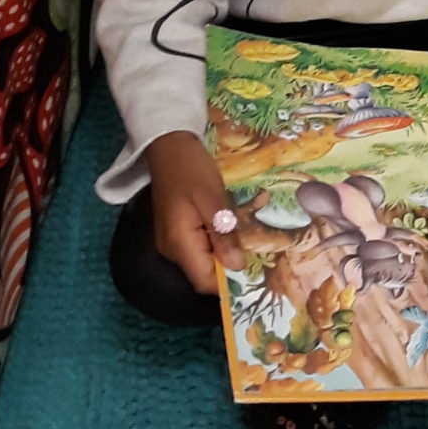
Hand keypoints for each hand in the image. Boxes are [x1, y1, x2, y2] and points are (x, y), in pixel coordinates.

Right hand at [145, 130, 243, 294]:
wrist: (168, 145)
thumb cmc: (191, 168)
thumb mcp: (212, 197)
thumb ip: (223, 232)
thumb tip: (236, 266)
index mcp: (179, 243)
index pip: (204, 281)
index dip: (229, 283)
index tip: (256, 274)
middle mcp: (171, 249)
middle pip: (204, 274)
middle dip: (230, 269)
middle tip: (259, 254)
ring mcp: (172, 242)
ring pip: (203, 262)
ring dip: (225, 255)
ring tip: (250, 241)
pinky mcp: (176, 233)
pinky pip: (199, 248)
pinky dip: (217, 244)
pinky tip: (232, 230)